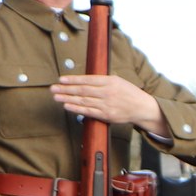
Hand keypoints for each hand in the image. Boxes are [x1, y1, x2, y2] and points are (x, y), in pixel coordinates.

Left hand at [51, 75, 168, 134]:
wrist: (142, 107)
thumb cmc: (128, 92)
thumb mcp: (117, 81)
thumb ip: (102, 80)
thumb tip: (83, 80)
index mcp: (110, 81)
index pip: (87, 80)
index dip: (73, 80)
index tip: (61, 79)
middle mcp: (107, 92)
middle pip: (82, 91)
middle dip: (66, 89)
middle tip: (53, 88)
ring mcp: (107, 105)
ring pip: (83, 101)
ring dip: (68, 99)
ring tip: (56, 97)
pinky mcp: (106, 115)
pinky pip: (88, 111)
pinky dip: (76, 109)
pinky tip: (67, 106)